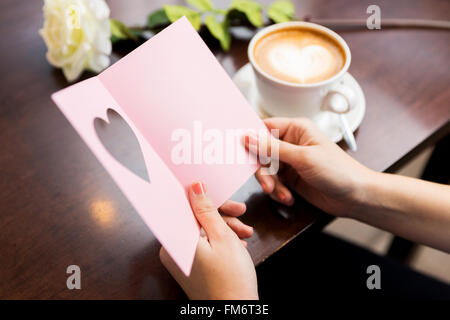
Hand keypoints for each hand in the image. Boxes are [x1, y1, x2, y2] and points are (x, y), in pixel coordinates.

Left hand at [160, 182, 257, 299]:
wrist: (235, 313)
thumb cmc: (230, 279)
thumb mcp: (222, 237)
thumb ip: (207, 210)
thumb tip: (195, 187)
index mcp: (175, 240)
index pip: (184, 206)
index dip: (203, 196)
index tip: (217, 190)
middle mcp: (173, 249)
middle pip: (195, 218)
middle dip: (220, 214)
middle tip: (241, 212)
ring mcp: (182, 259)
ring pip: (202, 230)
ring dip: (225, 227)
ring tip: (245, 233)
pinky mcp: (192, 266)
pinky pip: (204, 244)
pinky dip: (221, 241)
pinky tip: (237, 243)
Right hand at [244, 117, 374, 216]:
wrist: (356, 196)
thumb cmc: (338, 171)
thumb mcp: (303, 157)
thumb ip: (273, 148)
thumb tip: (248, 137)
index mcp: (296, 129)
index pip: (264, 127)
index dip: (250, 139)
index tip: (239, 151)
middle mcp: (291, 143)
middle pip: (261, 152)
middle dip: (263, 171)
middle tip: (268, 184)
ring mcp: (290, 161)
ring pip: (265, 170)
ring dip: (271, 184)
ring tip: (282, 194)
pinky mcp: (291, 178)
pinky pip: (274, 183)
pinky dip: (278, 192)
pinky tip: (289, 198)